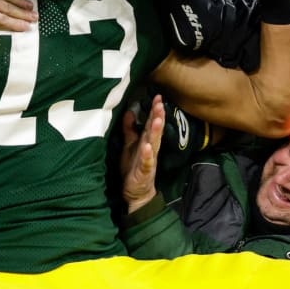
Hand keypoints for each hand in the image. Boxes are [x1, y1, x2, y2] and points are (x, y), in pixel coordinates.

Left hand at [121, 95, 164, 213]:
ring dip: (156, 132)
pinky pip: (146, 162)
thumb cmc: (132, 167)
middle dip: (158, 116)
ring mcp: (148, 160)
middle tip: (160, 103)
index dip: (154, 110)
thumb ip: (130, 129)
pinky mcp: (144, 172)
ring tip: (158, 120)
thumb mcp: (128, 145)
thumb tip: (130, 111)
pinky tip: (147, 146)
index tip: (157, 96)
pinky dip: (147, 154)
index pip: (151, 123)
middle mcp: (150, 149)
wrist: (135, 192)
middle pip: (155, 130)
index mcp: (146, 141)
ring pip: (154, 144)